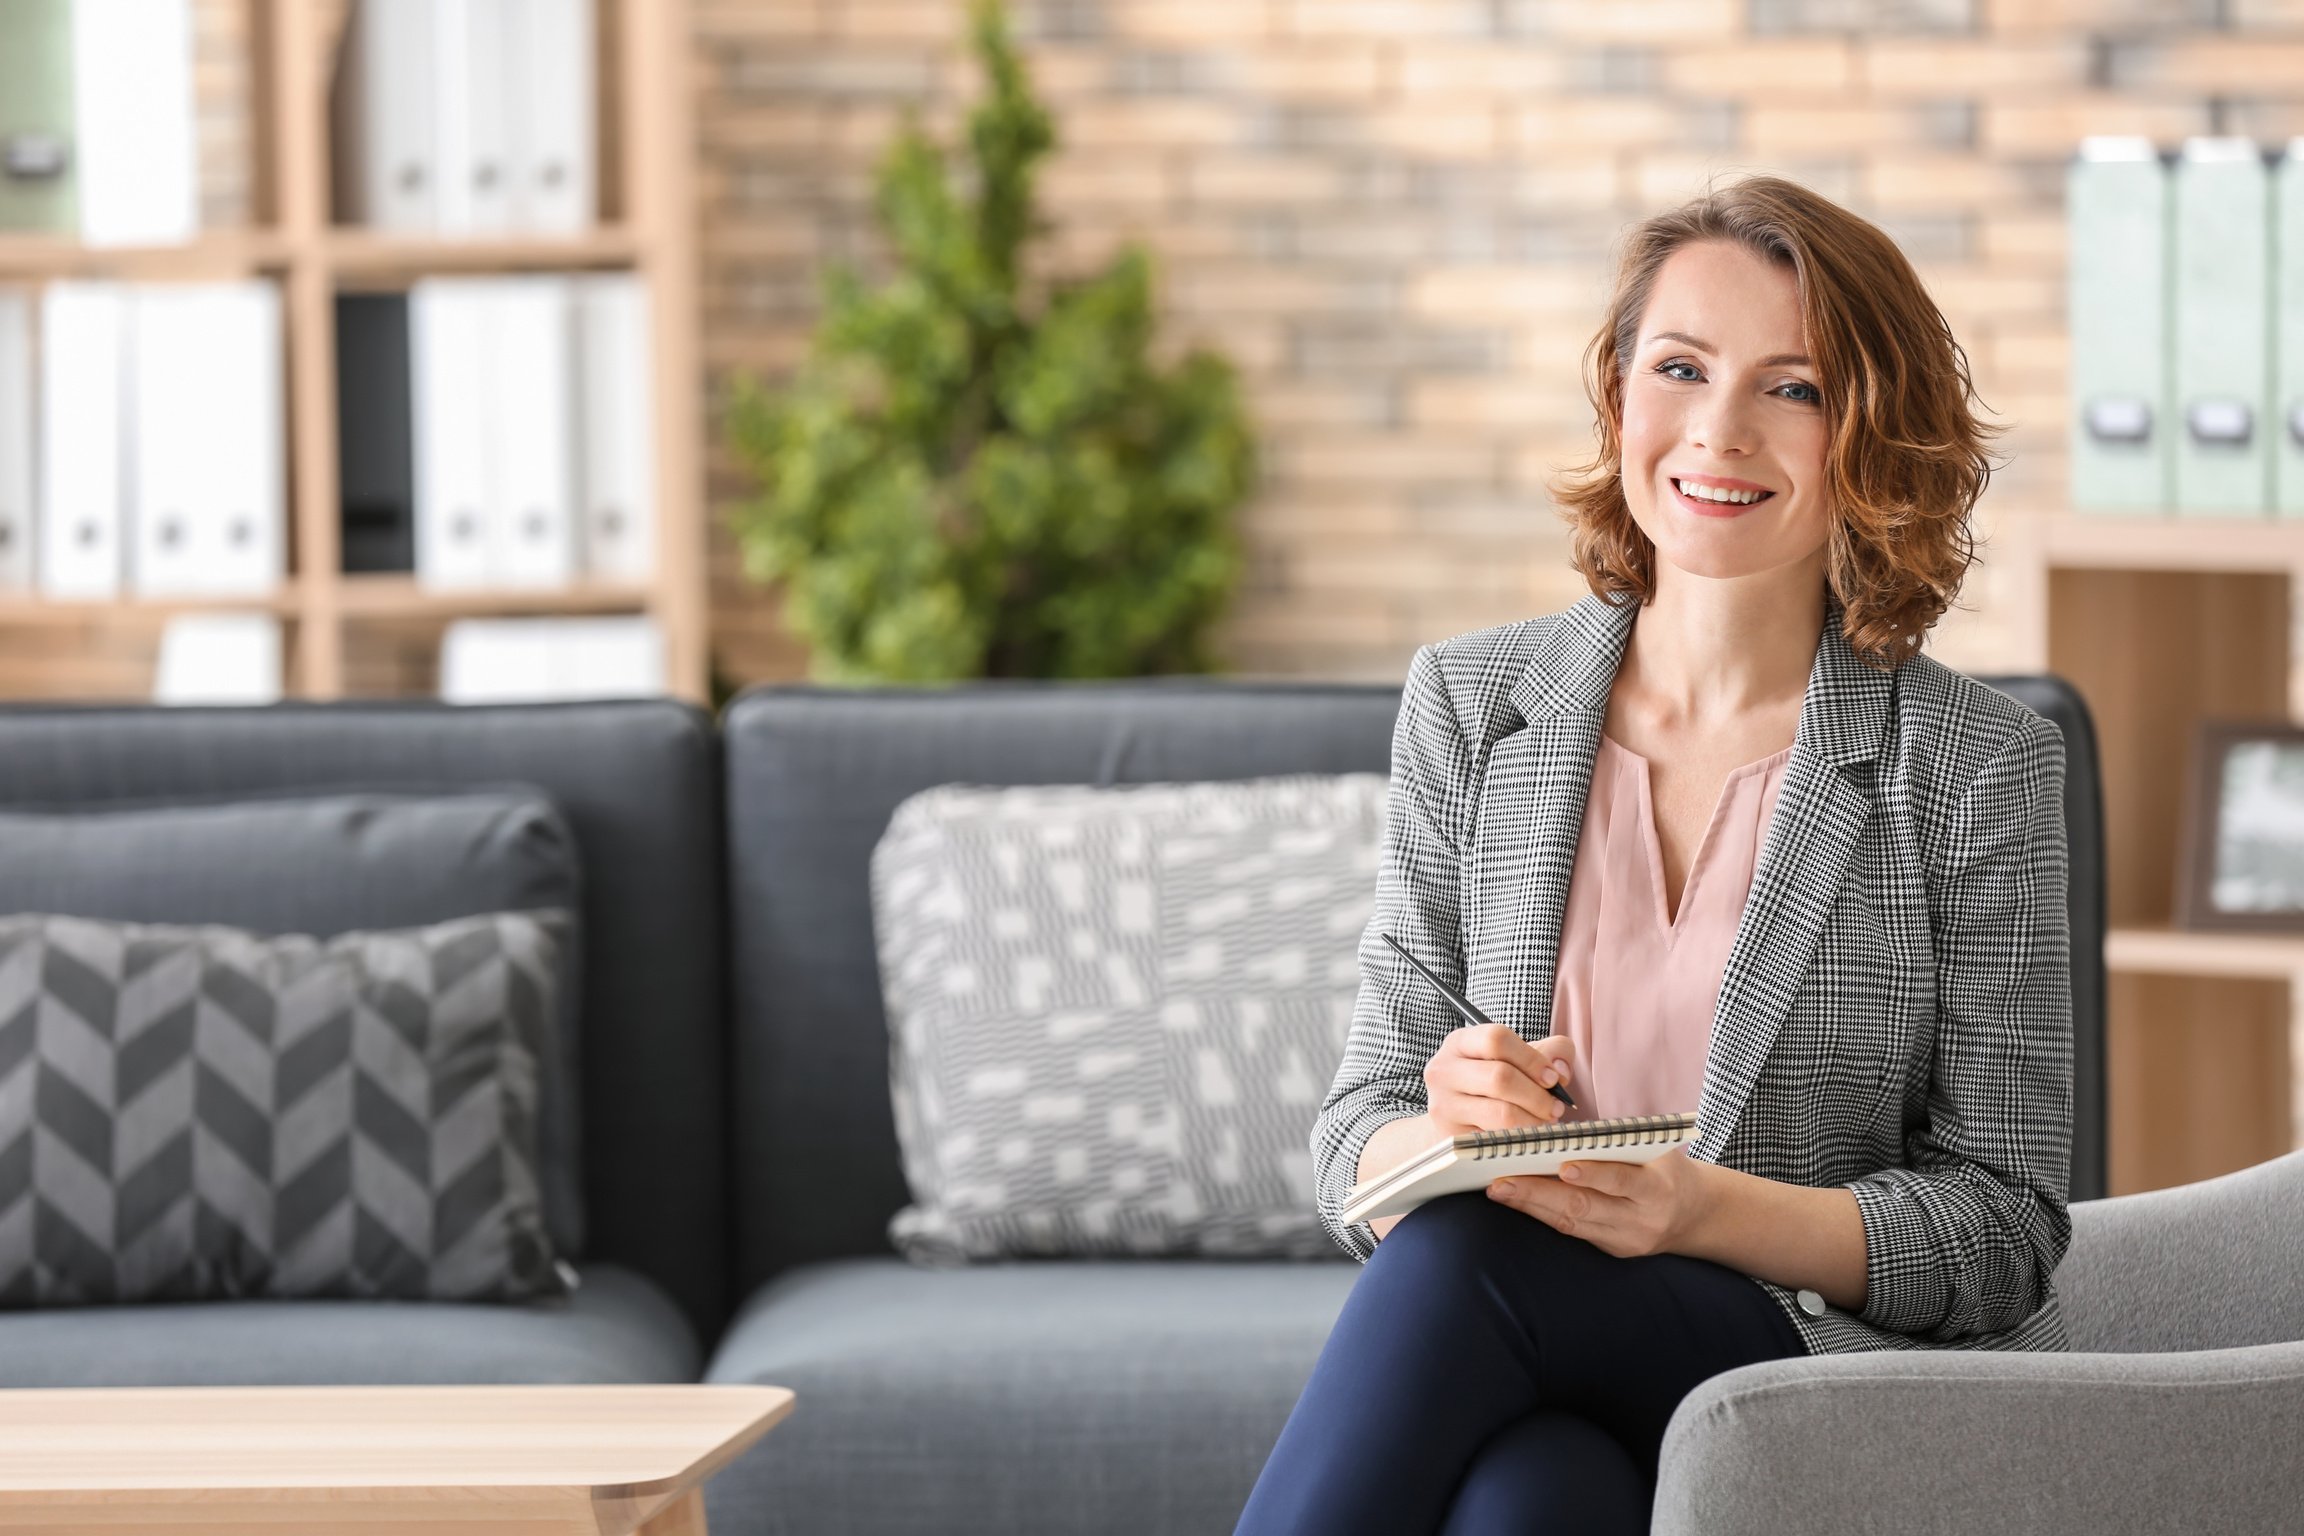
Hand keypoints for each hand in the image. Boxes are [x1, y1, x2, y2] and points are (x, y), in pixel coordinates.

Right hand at [1423, 1024, 1574, 1139]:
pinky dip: (1520, 1139)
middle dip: (1537, 1095)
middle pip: (1500, 1077)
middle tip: (1556, 1107)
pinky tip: (1528, 1135)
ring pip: (1500, 1113)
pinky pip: (1496, 1140)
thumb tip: (1561, 1069)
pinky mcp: (1450, 1136)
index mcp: (1459, 1042)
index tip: (1553, 1077)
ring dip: (1534, 1120)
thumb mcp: (1514, 1058)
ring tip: (1545, 1122)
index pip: (1496, 1040)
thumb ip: (1549, 1051)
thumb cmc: (1490, 1082)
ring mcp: (1444, 1105)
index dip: (1531, 1059)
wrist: (1454, 1114)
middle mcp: (1444, 1071)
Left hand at [1485, 1147, 1713, 1258]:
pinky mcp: (1612, 1250)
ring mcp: (1626, 1240)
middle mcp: (1641, 1220)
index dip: (1593, 1174)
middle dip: (1539, 1194)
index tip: (1562, 1165)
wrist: (1695, 1213)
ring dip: (1532, 1206)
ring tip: (1499, 1190)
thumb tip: (1562, 1131)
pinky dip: (1543, 1216)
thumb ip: (1618, 1142)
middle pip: (1585, 1208)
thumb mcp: (1655, 1148)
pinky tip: (1518, 1202)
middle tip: (1502, 1181)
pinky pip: (1573, 1233)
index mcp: (1658, 1188)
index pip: (1622, 1181)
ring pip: (1572, 1224)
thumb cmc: (1664, 1166)